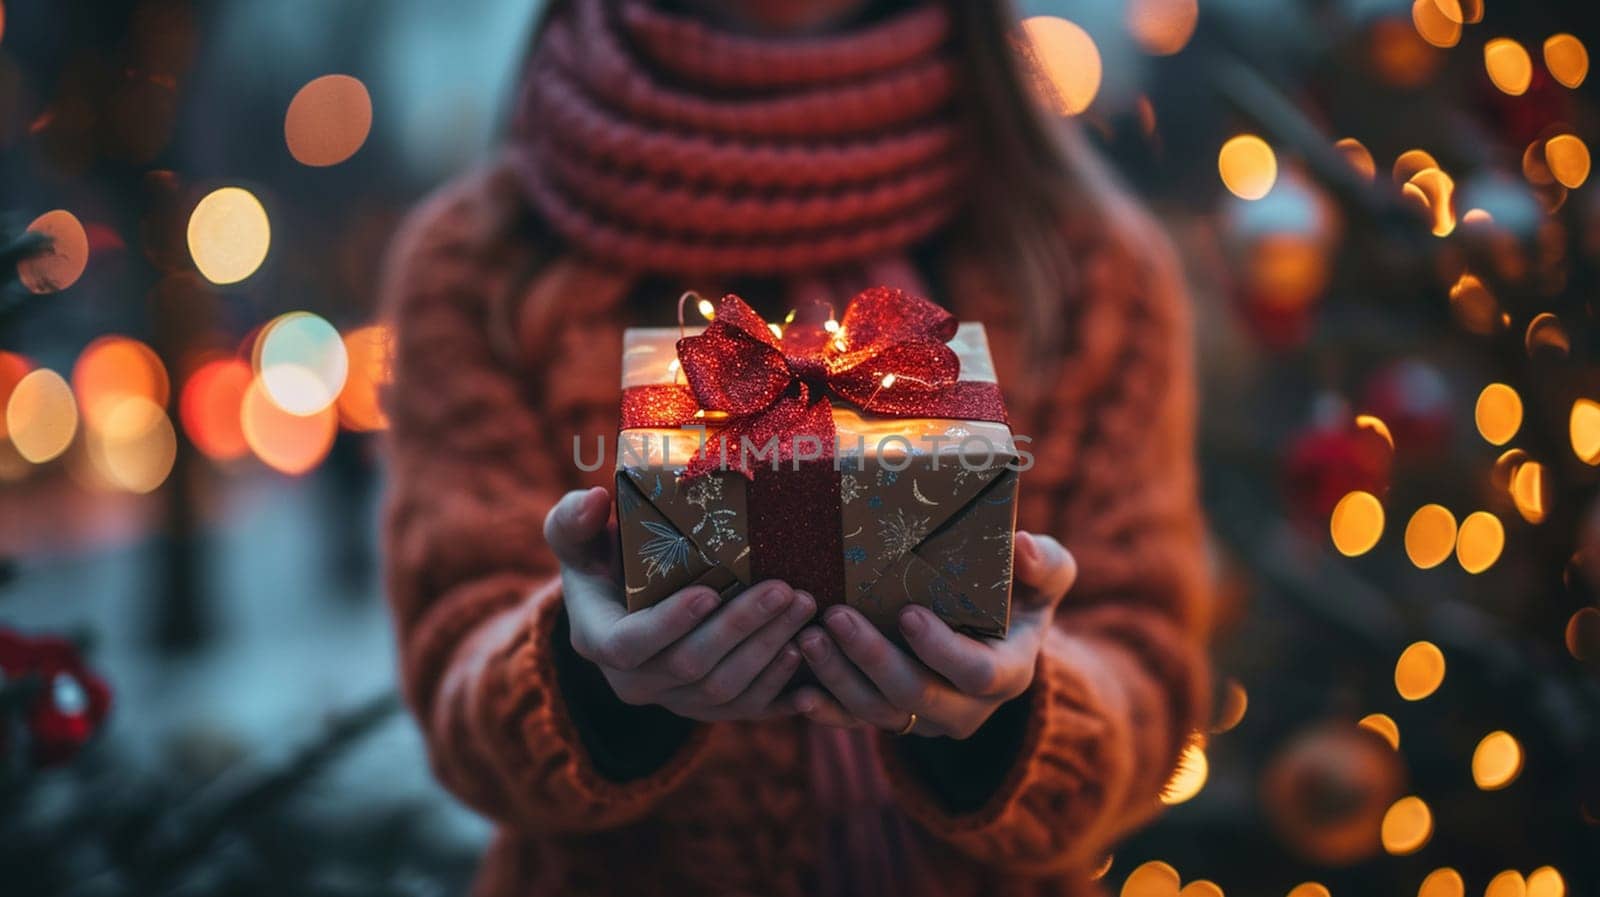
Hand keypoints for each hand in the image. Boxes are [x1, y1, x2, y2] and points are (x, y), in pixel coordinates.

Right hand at [544, 486, 816, 720]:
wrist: (621, 604)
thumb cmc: (600, 559)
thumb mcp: (576, 537)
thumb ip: (574, 519)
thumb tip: (593, 499)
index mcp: (598, 640)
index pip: (629, 645)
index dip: (669, 623)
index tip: (709, 591)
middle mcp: (633, 682)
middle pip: (690, 666)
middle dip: (740, 627)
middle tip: (784, 589)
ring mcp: (672, 700)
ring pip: (724, 690)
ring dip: (768, 652)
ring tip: (803, 609)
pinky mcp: (706, 708)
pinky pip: (745, 710)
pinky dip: (780, 693)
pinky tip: (810, 668)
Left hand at [790, 531, 1076, 737]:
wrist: (1000, 637)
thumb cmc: (1022, 596)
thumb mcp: (1047, 577)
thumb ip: (1045, 564)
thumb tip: (1022, 546)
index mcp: (1007, 672)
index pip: (976, 673)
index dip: (941, 650)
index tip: (908, 613)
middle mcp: (966, 707)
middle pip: (916, 696)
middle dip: (873, 659)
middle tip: (836, 616)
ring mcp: (925, 718)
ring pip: (879, 713)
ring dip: (839, 679)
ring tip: (808, 637)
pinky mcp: (893, 717)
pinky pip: (855, 723)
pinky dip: (825, 711)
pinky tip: (796, 693)